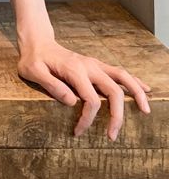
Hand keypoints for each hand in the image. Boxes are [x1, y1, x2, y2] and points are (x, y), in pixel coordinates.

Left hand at [16, 37, 151, 139]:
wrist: (37, 43)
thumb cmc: (33, 59)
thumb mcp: (33, 71)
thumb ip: (51, 85)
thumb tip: (72, 102)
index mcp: (74, 70)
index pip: (90, 99)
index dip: (88, 119)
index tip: (78, 131)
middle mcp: (89, 66)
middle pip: (113, 90)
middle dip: (117, 115)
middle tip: (113, 135)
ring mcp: (95, 64)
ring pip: (122, 77)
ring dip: (136, 93)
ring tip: (146, 110)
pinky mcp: (96, 65)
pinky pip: (119, 73)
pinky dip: (133, 82)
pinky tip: (145, 89)